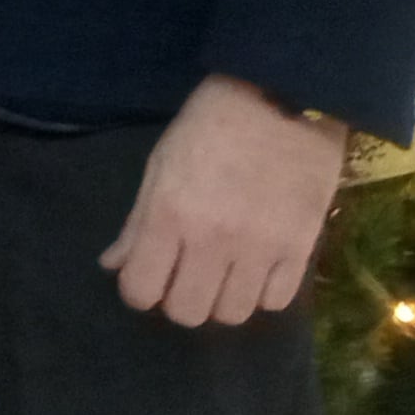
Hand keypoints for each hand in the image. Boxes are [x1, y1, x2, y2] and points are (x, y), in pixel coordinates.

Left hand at [101, 75, 344, 325]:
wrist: (281, 100)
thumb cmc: (208, 127)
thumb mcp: (159, 166)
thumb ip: (137, 223)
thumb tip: (114, 266)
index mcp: (168, 216)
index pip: (141, 290)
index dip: (138, 291)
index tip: (147, 279)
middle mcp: (212, 241)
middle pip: (187, 313)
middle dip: (178, 301)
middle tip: (185, 277)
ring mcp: (260, 249)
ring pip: (232, 315)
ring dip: (221, 300)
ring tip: (222, 275)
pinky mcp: (300, 248)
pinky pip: (275, 301)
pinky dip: (261, 293)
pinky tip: (255, 270)